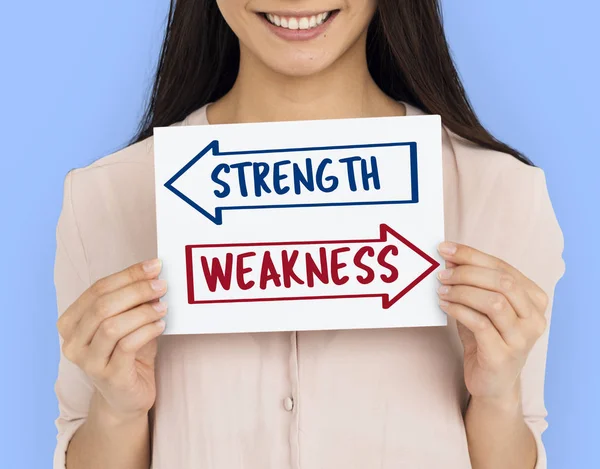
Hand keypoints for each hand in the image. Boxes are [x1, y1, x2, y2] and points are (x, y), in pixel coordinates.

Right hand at [57, 259, 167, 421]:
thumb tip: (154, 275)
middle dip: (136, 290)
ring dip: (142, 311)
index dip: (128, 275)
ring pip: (111, 326)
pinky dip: (146, 331)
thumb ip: (132, 301)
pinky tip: (160, 325)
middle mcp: (73, 342)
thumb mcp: (126, 322)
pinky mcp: (108, 376)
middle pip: (102, 305)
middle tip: (161, 286)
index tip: (154, 266)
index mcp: (72, 323)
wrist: (126, 398)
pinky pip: (127, 346)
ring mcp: (88, 361)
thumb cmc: (127, 354)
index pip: (97, 289)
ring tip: (163, 307)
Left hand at [435, 242, 548, 402]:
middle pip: (502, 281)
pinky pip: (480, 324)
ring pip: (493, 301)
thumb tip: (450, 256)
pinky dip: (458, 310)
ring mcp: (522, 339)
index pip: (503, 267)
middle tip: (441, 273)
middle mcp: (535, 318)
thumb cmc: (486, 338)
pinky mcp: (503, 355)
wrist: (492, 383)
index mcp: (534, 299)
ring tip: (441, 291)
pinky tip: (444, 305)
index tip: (445, 249)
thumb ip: (473, 282)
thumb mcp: (481, 306)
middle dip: (467, 272)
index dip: (472, 255)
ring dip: (462, 291)